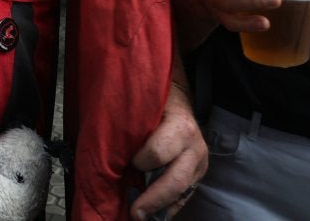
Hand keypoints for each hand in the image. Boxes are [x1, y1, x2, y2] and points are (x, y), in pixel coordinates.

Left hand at [128, 82, 207, 219]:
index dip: (140, 161)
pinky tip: (153, 212)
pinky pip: (184, 197)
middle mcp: (195, 148)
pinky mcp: (199, 175)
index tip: (128, 162)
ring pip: (182, 193)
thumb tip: (109, 157)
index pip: (157, 153)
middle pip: (175, 182)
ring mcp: (200, 164)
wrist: (177, 100)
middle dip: (153, 200)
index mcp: (180, 127)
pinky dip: (167, 207)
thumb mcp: (142, 108)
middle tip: (135, 213)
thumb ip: (130, 130)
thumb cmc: (154, 103)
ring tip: (140, 215)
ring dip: (160, 207)